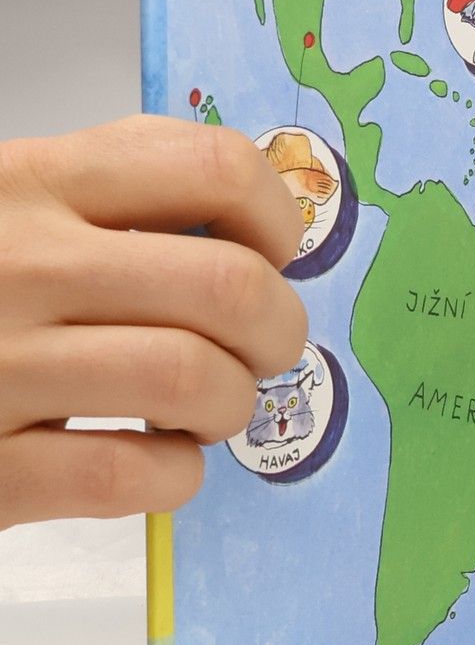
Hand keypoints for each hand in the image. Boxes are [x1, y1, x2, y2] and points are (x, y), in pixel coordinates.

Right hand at [0, 118, 307, 528]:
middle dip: (277, 328)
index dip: (276, 216)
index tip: (276, 249)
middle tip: (261, 347)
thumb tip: (262, 218)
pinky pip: (132, 474)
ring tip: (209, 407)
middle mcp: (15, 266)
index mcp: (31, 182)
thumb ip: (118, 187)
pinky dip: (175, 476)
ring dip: (231, 404)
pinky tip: (157, 463)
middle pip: (228, 287)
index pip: (210, 168)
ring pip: (194, 380)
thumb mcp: (12, 202)